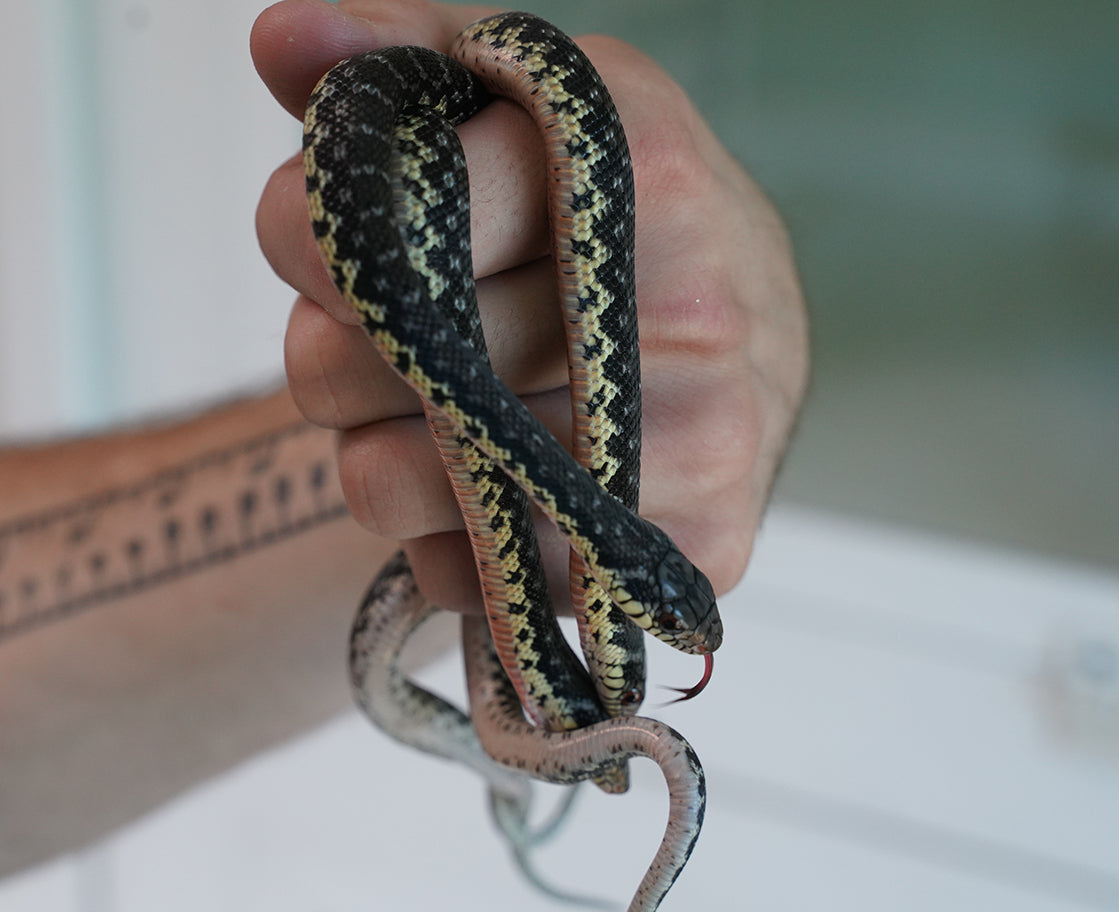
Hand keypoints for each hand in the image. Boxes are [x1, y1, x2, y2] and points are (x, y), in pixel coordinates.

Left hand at [251, 0, 807, 613]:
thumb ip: (403, 61)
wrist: (757, 340)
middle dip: (335, 353)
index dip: (312, 232)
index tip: (312, 241)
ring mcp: (708, 439)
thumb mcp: (522, 116)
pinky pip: (474, 578)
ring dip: (376, 454)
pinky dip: (448, 542)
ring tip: (433, 419)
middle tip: (382, 341)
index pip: (409, 210)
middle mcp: (698, 302)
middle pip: (387, 358)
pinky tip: (493, 493)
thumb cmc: (610, 226)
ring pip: (398, 483)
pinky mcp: (702, 547)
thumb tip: (288, 37)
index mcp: (647, 165)